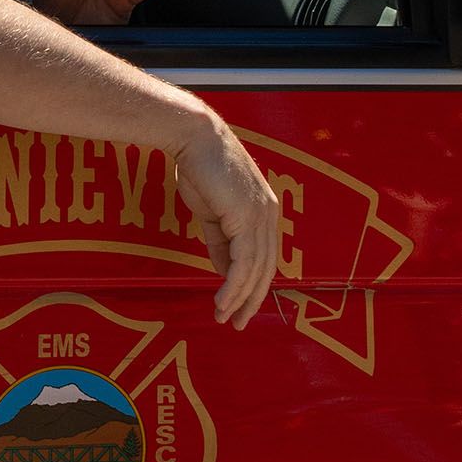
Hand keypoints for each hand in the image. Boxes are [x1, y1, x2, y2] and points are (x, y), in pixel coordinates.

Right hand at [168, 111, 284, 329]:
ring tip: (224, 317)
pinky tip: (222, 300)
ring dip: (239, 297)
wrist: (193, 139)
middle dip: (252, 299)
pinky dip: (234, 286)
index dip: (253, 284)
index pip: (264, 256)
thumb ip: (220, 241)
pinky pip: (243, 262)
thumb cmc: (199, 168)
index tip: (238, 305)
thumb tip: (225, 272)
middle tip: (237, 322)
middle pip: (266, 268)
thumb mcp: (211, 212)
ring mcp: (261, 215)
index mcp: (264, 211)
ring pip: (255, 269)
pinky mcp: (247, 217)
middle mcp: (269, 214)